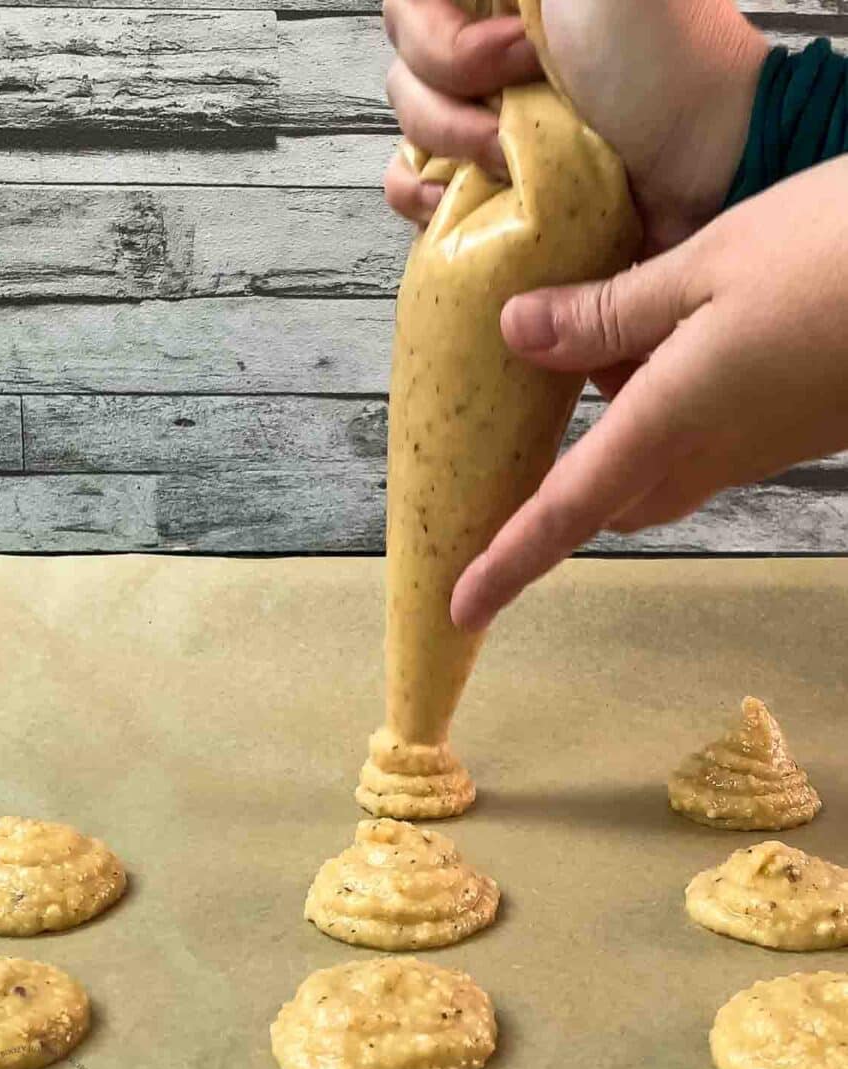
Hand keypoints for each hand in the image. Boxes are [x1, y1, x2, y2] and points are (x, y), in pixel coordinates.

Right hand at [384, 0, 767, 250]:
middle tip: (530, 104)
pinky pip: (407, 184)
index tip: (517, 54)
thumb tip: (500, 1)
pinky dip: (419, 195)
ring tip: (516, 163)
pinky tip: (454, 201)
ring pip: (405, 122)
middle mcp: (483, 46)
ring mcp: (479, 116)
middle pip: (404, 61)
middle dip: (457, 92)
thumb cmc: (668, 58)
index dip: (443, 36)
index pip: (413, 2)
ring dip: (451, 146)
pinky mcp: (482, 182)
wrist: (708, 162)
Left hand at [450, 156, 847, 630]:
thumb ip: (607, 314)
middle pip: (615, 501)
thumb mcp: (704, 268)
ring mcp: (757, 446)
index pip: (566, 513)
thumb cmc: (834, 256)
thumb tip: (515, 335)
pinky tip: (663, 330)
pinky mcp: (791, 424)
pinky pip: (704, 435)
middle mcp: (711, 455)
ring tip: (586, 349)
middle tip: (522, 437)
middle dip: (564, 492)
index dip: (507, 564)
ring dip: (615, 434)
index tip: (460, 608)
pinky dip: (662, 404)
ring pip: (658, 467)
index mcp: (670, 424)